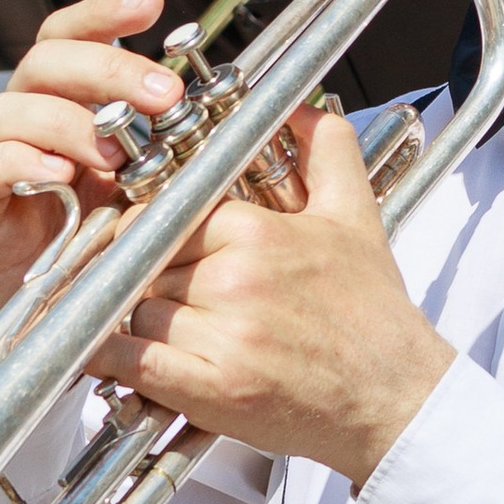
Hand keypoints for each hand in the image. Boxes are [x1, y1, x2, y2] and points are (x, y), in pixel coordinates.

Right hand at [0, 0, 180, 334]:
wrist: (55, 305)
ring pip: (11, 109)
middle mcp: (30, 116)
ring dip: (68, 122)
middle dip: (107, 69)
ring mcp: (1, 157)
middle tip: (162, 95)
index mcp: (68, 99)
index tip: (151, 3)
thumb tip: (228, 108)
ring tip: (115, 152)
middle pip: (46, 61)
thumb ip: (167, 141)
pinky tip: (56, 175)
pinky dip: (17, 164)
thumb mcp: (147, 179)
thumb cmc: (103, 233)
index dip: (104, 12)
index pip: (73, 36)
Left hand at [98, 104, 454, 489]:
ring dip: (139, 321)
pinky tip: (105, 356)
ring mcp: (222, 337)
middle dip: (149, 275)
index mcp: (259, 233)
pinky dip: (108, 358)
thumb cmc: (373, 314)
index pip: (165, 212)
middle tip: (168, 292)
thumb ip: (329, 147)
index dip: (154, 228)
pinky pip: (130, 362)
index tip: (157, 243)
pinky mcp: (211, 390)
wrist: (397, 398)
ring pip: (135, 310)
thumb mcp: (357, 215)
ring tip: (170, 331)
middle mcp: (237, 280)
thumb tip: (300, 105)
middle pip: (145, 261)